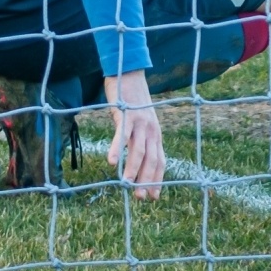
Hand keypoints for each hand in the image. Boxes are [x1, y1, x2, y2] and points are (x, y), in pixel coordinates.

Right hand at [104, 70, 163, 199]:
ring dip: (133, 169)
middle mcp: (152, 130)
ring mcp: (140, 122)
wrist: (129, 73)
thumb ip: (141, 139)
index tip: (153, 197)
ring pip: (138, 150)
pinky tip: (111, 161)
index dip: (157, 180)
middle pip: (151, 159)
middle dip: (146, 180)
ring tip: (127, 184)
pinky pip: (122, 134)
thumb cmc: (132, 101)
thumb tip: (135, 161)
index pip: (160, 161)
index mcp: (156, 133)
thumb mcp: (141, 122)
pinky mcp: (126, 114)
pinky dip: (117, 148)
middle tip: (140, 197)